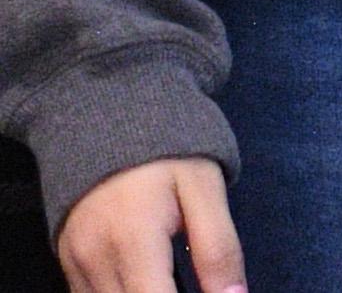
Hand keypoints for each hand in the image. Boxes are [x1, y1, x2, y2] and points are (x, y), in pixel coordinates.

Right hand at [56, 157, 237, 292]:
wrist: (108, 121)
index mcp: (132, 240)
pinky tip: (152, 283)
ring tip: (175, 280)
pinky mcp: (67, 262)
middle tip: (198, 282)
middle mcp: (94, 259)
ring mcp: (75, 262)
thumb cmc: (166, 154)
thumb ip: (218, 249)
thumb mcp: (205, 190)